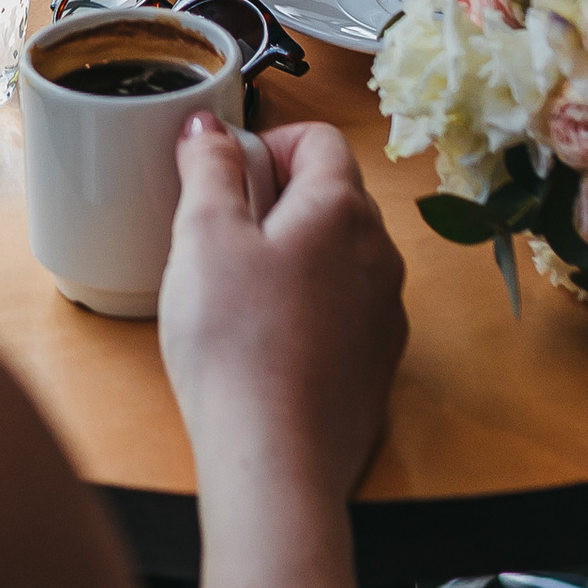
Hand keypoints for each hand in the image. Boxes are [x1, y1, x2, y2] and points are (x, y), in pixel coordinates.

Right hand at [158, 119, 404, 507]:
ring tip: (237, 292)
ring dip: (294, 255)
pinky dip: (308, 307)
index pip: (320, 139)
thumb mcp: (203, 237)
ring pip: (340, 255)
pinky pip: (344, 310)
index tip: (227, 174)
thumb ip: (209, 168)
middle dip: (277, 199)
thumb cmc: (237, 345)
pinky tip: (263, 341)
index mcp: (342, 210)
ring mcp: (385, 314)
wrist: (276, 459)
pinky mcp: (376, 364)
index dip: (269, 143)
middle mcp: (379, 254)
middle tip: (219, 233)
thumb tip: (209, 128)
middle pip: (333, 195)